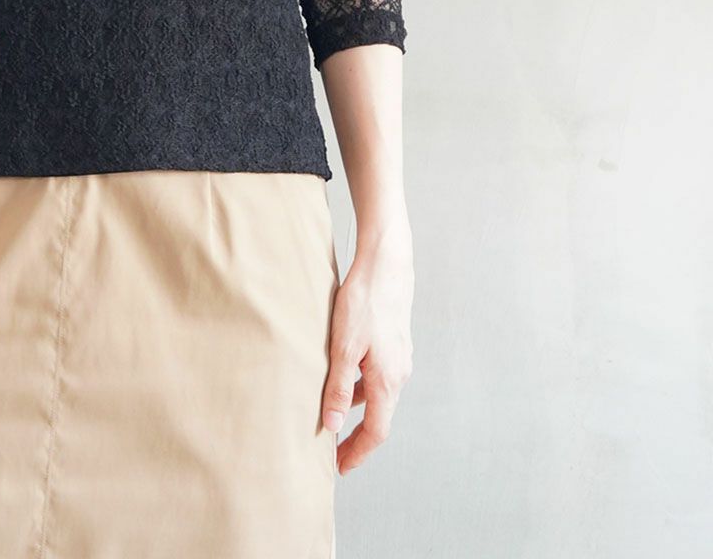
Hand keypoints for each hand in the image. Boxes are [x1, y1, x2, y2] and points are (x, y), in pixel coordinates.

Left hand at [321, 229, 413, 473]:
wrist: (385, 262)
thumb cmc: (364, 301)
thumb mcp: (343, 348)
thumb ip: (337, 388)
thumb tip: (332, 427)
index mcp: (387, 380)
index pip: (376, 431)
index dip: (358, 452)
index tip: (340, 467)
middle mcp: (398, 373)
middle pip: (379, 417)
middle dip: (357, 437)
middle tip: (335, 452)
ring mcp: (398, 357)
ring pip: (377, 395)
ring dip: (357, 410)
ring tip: (332, 416)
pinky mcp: (393, 342)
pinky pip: (378, 376)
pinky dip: (361, 387)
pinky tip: (342, 378)